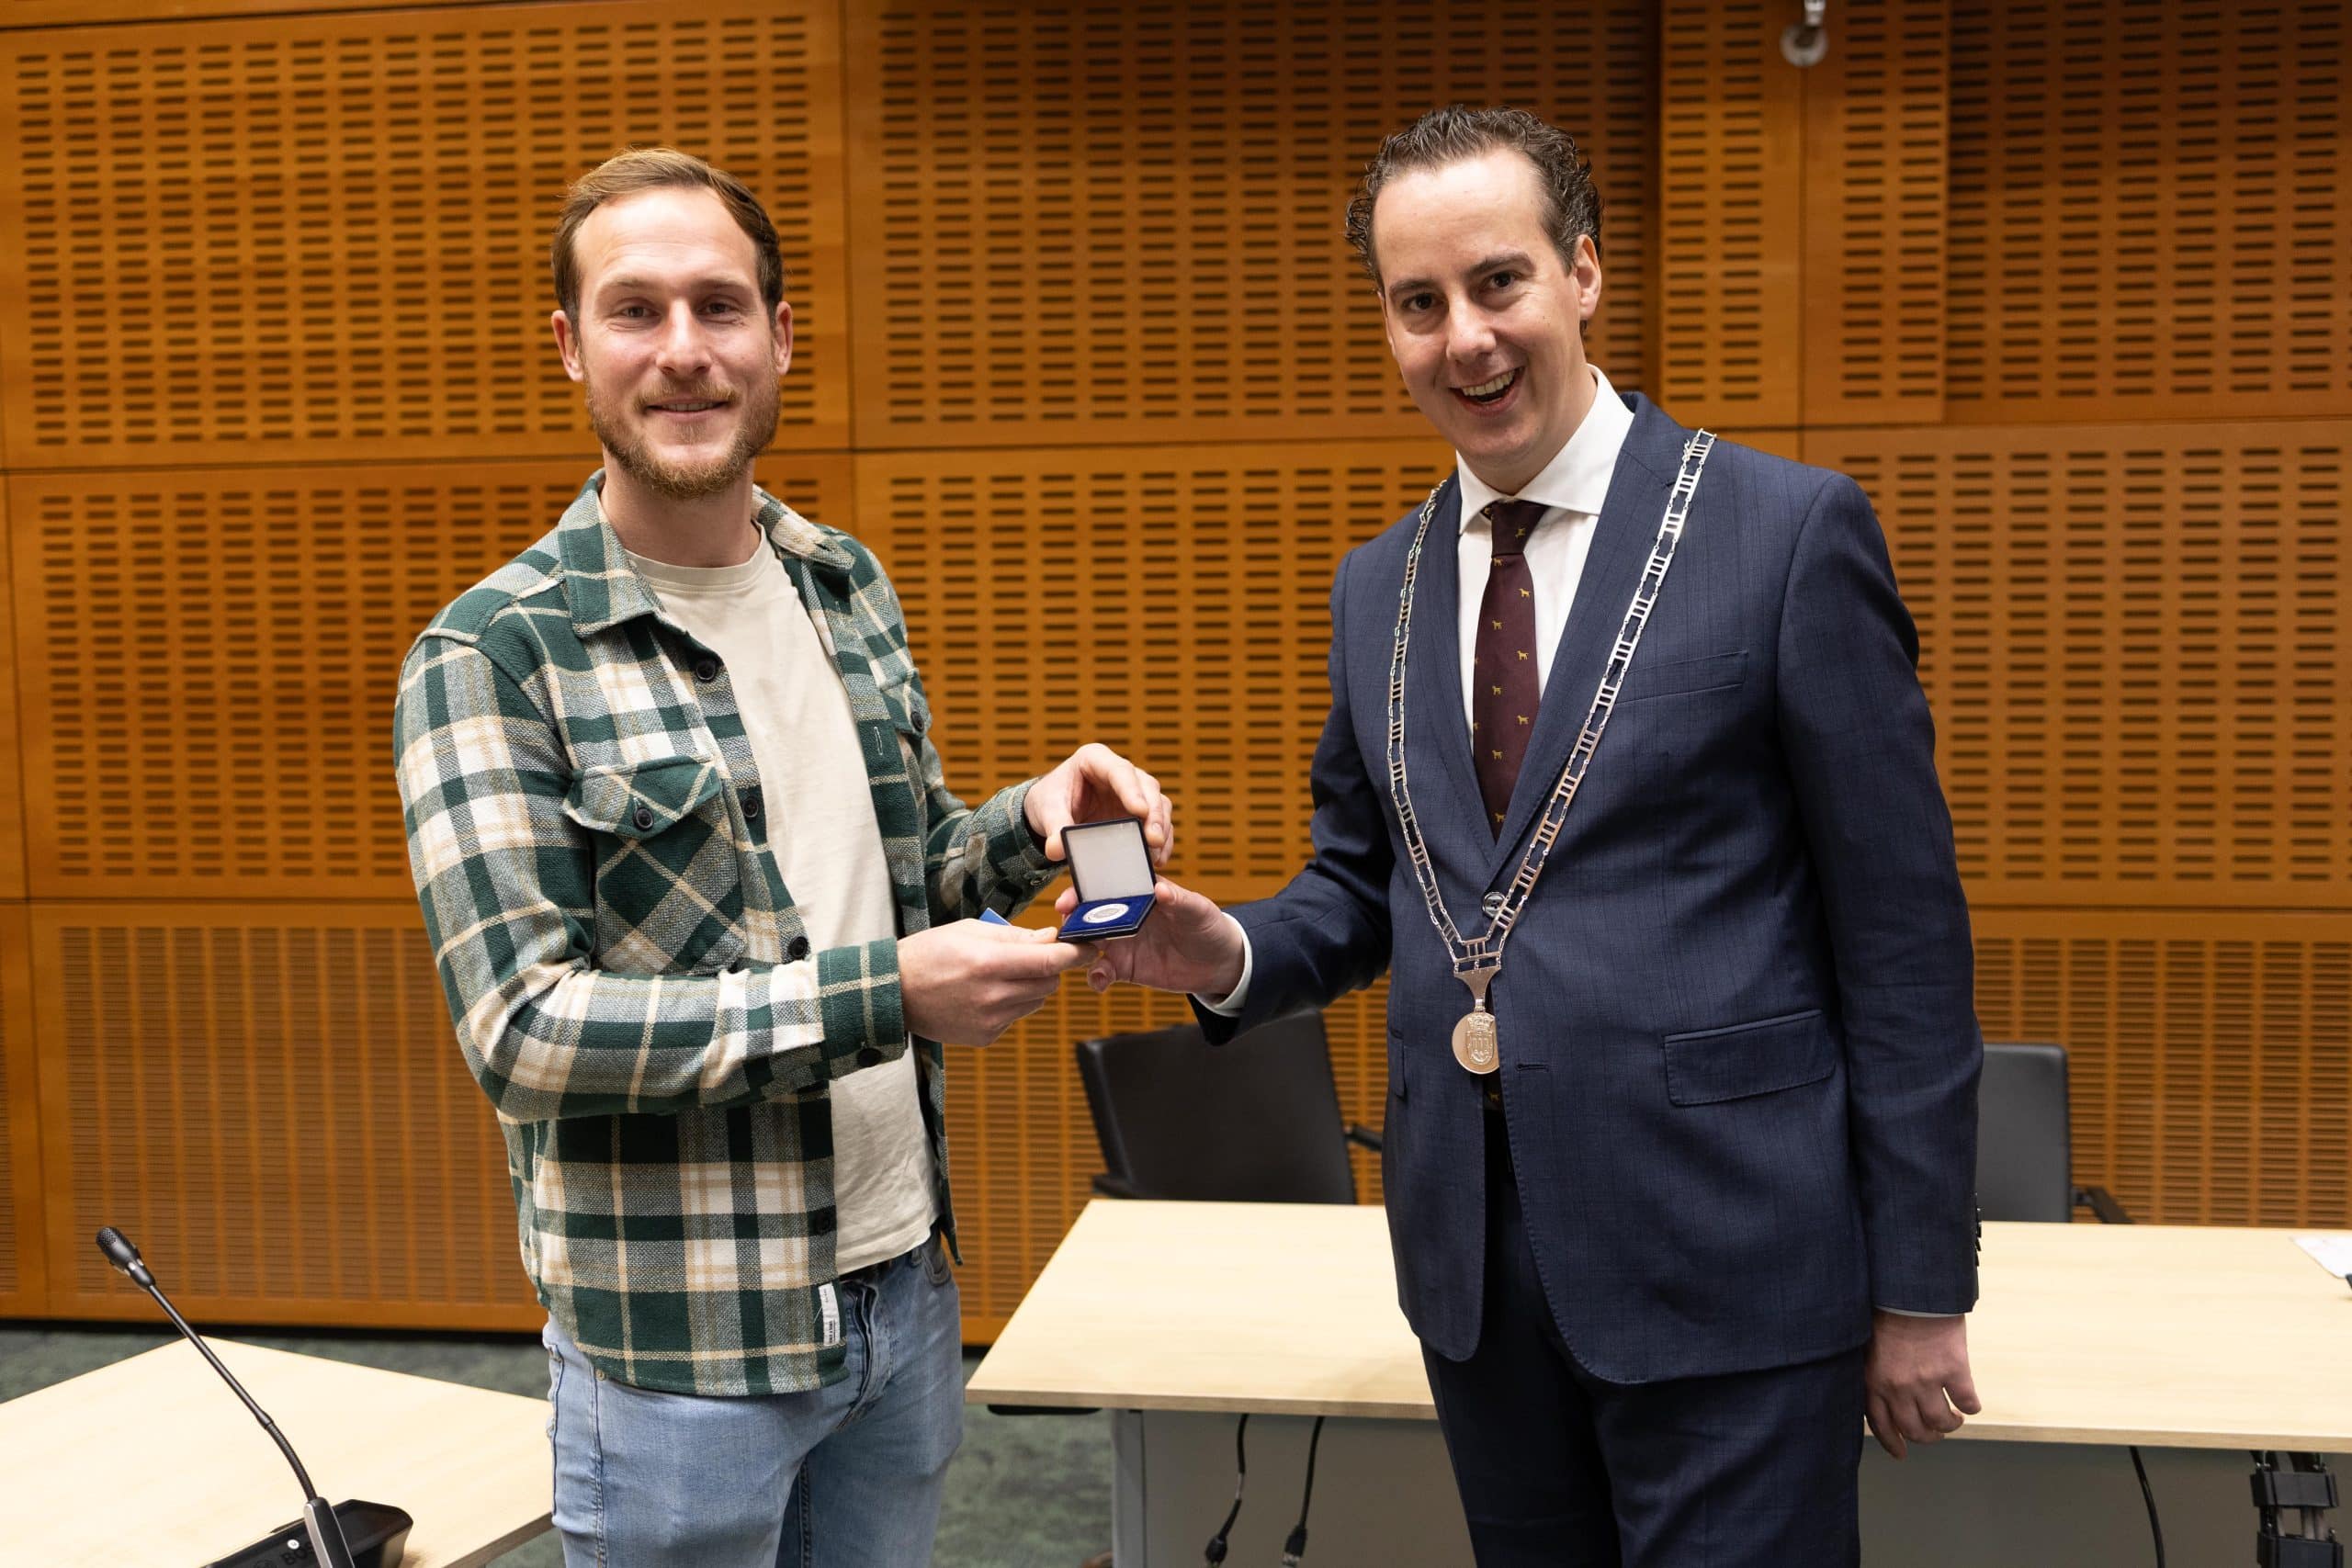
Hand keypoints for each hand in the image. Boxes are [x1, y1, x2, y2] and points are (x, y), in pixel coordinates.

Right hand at [899, 920, 1092, 1045]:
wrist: (894, 993)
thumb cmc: (930, 953)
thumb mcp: (970, 931)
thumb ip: (1014, 936)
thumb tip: (1051, 938)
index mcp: (989, 963)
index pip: (1050, 960)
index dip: (1076, 953)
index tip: (1092, 946)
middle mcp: (994, 995)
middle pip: (1049, 982)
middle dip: (1048, 967)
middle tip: (1028, 956)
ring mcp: (990, 1020)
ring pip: (1036, 1001)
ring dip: (1031, 986)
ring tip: (999, 975)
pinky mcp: (986, 1037)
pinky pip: (1017, 1017)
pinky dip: (1012, 1004)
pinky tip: (984, 995)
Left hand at [1025, 743, 1172, 864]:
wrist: (1053, 811)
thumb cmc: (1051, 800)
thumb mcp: (1047, 810)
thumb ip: (1053, 827)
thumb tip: (1056, 849)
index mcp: (1095, 759)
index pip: (1119, 770)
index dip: (1132, 790)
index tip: (1140, 811)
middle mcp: (1120, 772)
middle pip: (1147, 786)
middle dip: (1153, 813)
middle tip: (1153, 839)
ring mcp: (1134, 790)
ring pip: (1158, 802)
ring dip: (1161, 828)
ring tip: (1154, 854)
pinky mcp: (1140, 811)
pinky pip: (1159, 822)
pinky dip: (1162, 840)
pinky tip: (1157, 859)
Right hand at [1055, 877, 1243, 998]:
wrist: (1219, 964)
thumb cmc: (1210, 927)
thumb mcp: (1200, 910)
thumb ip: (1180, 900)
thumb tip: (1161, 889)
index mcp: (1139, 893)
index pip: (1107, 885)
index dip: (1085, 889)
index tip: (1070, 898)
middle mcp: (1125, 915)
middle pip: (1089, 914)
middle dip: (1072, 920)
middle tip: (1065, 929)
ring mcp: (1123, 941)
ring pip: (1089, 943)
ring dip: (1078, 949)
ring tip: (1076, 957)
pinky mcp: (1125, 967)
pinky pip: (1102, 971)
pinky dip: (1096, 977)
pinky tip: (1100, 981)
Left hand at [1865, 1311, 1979, 1458]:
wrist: (1911, 1291)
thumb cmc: (1888, 1314)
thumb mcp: (1870, 1349)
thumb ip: (1876, 1374)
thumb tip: (1885, 1399)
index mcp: (1873, 1381)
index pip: (1880, 1425)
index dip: (1893, 1443)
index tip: (1902, 1453)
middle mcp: (1898, 1387)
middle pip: (1915, 1430)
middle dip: (1928, 1436)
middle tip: (1936, 1430)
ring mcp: (1926, 1381)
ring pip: (1941, 1423)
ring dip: (1950, 1425)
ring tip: (1955, 1417)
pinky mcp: (1953, 1371)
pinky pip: (1968, 1402)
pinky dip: (1971, 1406)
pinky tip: (1970, 1402)